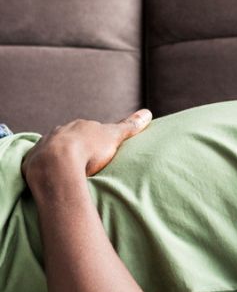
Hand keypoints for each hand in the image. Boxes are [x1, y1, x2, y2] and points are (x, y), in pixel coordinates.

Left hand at [21, 109, 152, 185]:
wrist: (57, 164)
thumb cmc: (89, 149)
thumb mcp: (114, 136)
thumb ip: (130, 125)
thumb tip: (148, 112)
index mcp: (81, 125)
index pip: (90, 130)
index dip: (96, 140)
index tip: (100, 151)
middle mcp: (61, 131)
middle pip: (71, 138)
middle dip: (77, 147)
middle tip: (86, 163)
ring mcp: (45, 145)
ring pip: (54, 149)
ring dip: (60, 158)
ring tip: (70, 172)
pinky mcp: (32, 160)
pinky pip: (40, 163)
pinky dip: (46, 169)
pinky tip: (52, 178)